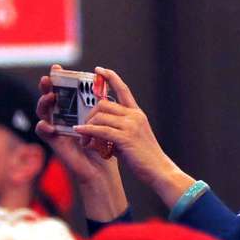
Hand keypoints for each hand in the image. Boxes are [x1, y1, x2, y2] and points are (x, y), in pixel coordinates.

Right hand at [36, 67, 115, 183]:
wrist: (102, 168)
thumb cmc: (103, 144)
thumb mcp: (104, 120)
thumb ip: (100, 104)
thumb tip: (105, 80)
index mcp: (74, 111)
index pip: (63, 92)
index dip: (58, 80)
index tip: (58, 67)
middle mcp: (62, 118)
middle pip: (50, 99)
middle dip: (47, 87)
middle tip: (48, 78)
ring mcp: (56, 129)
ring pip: (43, 113)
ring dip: (44, 104)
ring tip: (49, 97)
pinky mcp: (54, 142)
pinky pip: (43, 132)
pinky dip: (43, 127)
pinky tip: (47, 124)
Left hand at [73, 67, 194, 205]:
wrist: (159, 170)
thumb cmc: (144, 157)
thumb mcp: (132, 137)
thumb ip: (118, 129)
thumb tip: (99, 129)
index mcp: (137, 114)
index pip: (123, 90)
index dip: (111, 78)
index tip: (99, 69)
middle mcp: (135, 116)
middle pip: (104, 104)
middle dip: (89, 114)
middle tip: (82, 127)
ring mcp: (131, 126)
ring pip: (100, 116)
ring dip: (87, 126)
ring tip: (83, 139)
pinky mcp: (125, 138)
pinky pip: (101, 130)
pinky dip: (88, 131)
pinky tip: (80, 133)